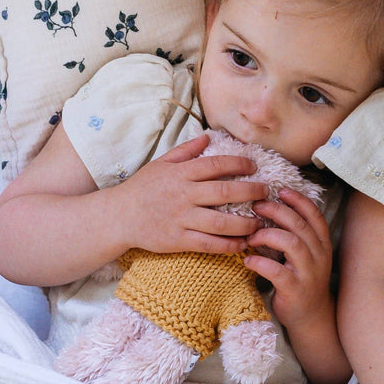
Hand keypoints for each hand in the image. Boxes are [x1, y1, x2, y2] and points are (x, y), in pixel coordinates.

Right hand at [115, 134, 269, 254]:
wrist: (118, 217)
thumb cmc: (142, 188)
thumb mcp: (161, 164)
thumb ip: (186, 151)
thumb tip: (208, 138)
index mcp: (181, 174)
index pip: (216, 165)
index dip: (239, 164)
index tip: (254, 166)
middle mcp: (183, 195)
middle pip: (225, 192)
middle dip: (251, 191)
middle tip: (266, 192)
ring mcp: (181, 219)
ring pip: (221, 222)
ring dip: (246, 223)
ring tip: (260, 221)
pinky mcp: (178, 241)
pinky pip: (209, 244)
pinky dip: (229, 245)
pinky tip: (243, 243)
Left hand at [243, 189, 333, 329]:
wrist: (312, 317)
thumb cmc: (303, 280)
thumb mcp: (307, 255)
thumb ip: (297, 235)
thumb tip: (272, 210)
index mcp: (322, 243)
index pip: (314, 214)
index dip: (298, 200)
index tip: (279, 191)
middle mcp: (319, 255)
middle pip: (300, 224)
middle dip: (277, 211)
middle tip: (257, 207)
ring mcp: (309, 273)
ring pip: (292, 243)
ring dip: (267, 235)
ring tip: (251, 236)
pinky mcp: (295, 290)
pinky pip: (277, 271)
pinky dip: (260, 262)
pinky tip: (248, 260)